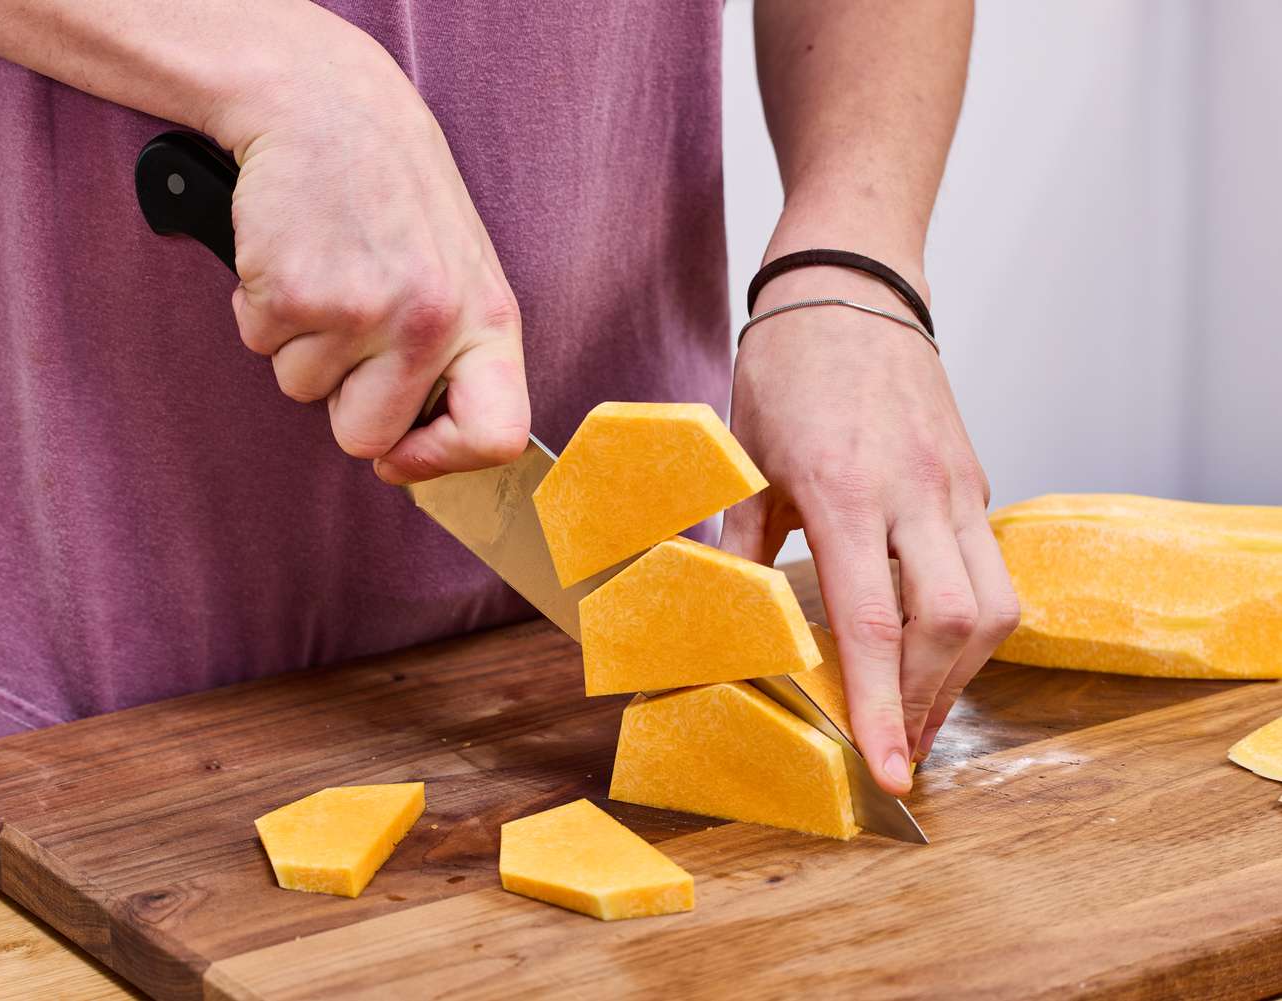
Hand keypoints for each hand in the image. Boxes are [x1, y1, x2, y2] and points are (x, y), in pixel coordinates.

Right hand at [208, 9, 528, 482]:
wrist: (325, 105)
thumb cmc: (391, 195)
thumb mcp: (455, 272)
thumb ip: (450, 357)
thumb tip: (408, 455)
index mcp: (488, 319)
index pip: (496, 436)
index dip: (441, 460)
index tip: (403, 455)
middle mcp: (432, 321)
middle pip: (367, 437)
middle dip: (341, 398)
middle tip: (347, 325)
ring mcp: (362, 310)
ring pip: (301, 391)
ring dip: (299, 342)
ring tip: (325, 269)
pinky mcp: (293, 293)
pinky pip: (258, 344)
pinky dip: (261, 307)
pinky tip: (292, 254)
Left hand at [720, 264, 1019, 795]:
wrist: (852, 286)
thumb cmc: (790, 365)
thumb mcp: (745, 456)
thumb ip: (740, 543)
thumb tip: (719, 613)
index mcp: (846, 491)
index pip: (876, 623)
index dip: (880, 705)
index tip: (885, 767)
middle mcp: (916, 493)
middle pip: (955, 626)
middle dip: (929, 702)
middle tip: (897, 749)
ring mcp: (957, 485)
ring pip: (993, 606)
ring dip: (959, 673)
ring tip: (917, 711)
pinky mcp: (974, 479)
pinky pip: (991, 569)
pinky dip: (968, 625)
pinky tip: (931, 646)